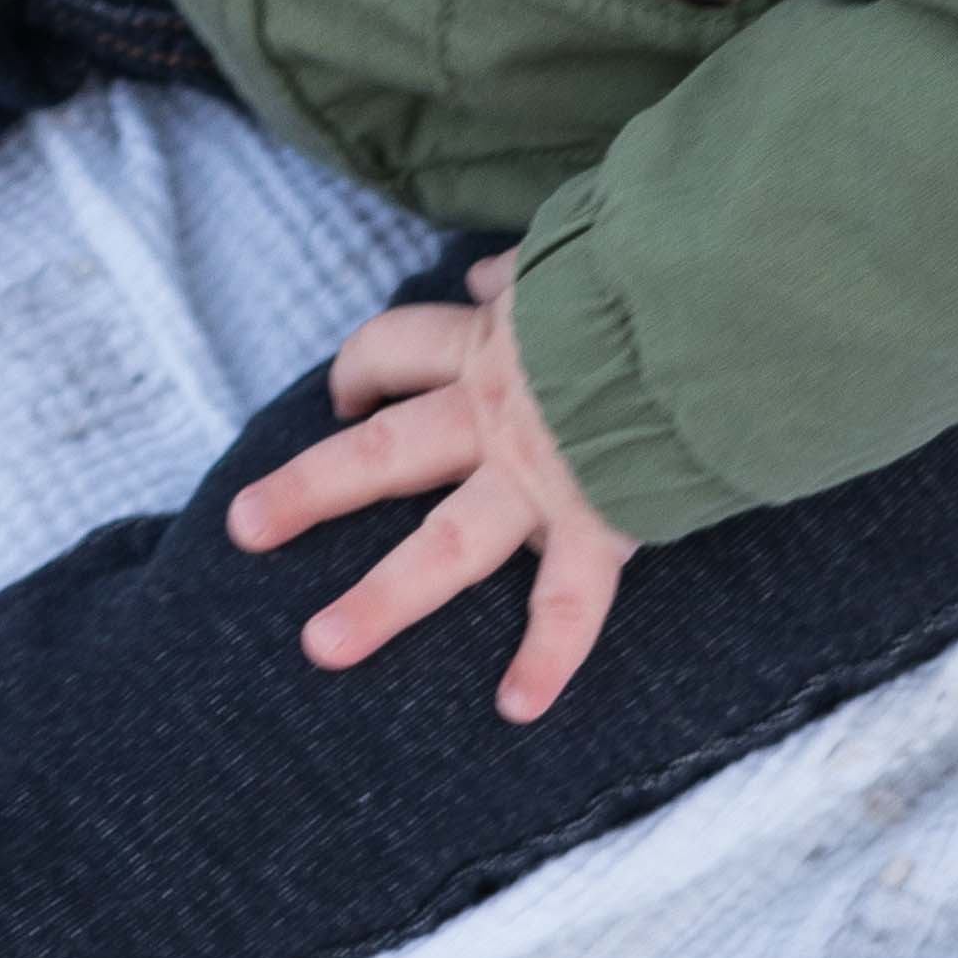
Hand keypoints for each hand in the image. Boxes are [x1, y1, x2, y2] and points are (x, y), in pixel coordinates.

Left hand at [225, 250, 637, 718]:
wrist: (716, 296)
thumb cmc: (649, 267)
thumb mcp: (571, 251)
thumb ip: (521, 275)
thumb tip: (483, 279)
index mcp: (491, 343)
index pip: (397, 348)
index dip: (362, 368)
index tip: (345, 395)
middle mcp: (498, 413)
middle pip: (382, 452)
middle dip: (306, 489)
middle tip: (241, 526)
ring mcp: (542, 475)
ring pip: (445, 545)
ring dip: (382, 599)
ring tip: (322, 646)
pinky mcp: (601, 520)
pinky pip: (569, 601)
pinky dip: (547, 657)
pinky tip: (518, 706)